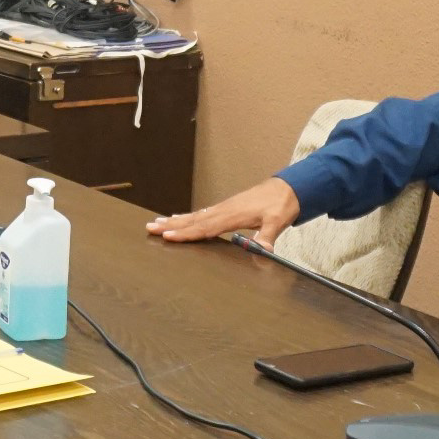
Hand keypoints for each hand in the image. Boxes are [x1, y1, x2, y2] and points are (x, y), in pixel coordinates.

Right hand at [146, 178, 299, 246]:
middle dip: (171, 226)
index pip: (205, 227)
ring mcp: (223, 208)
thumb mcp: (278, 221)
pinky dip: (187, 217)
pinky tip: (178, 218)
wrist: (288, 188)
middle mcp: (223, 210)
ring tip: (156, 223)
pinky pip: (201, 214)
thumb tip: (264, 250)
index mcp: (232, 215)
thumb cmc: (281, 204)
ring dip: (174, 221)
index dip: (186, 233)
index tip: (168, 236)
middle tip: (150, 228)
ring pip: (194, 216)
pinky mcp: (225, 208)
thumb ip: (268, 236)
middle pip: (193, 220)